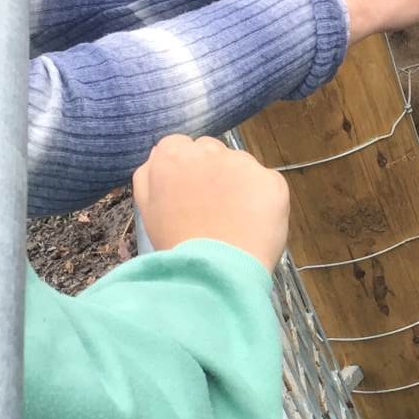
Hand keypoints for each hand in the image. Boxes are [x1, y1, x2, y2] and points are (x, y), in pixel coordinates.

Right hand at [133, 135, 289, 273]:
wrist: (215, 272)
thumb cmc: (177, 245)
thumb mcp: (147, 208)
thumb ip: (150, 174)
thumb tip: (160, 153)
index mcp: (172, 156)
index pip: (179, 146)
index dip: (186, 169)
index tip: (191, 191)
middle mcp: (208, 151)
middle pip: (212, 150)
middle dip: (213, 172)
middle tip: (214, 207)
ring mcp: (243, 164)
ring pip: (242, 165)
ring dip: (240, 183)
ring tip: (235, 219)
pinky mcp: (271, 180)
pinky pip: (268, 184)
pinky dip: (264, 201)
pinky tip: (255, 224)